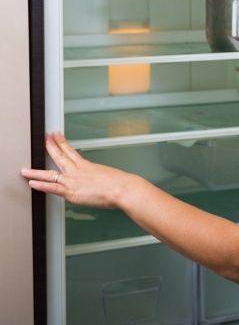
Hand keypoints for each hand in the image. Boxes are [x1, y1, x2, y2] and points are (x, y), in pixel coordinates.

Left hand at [21, 133, 136, 207]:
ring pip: (50, 174)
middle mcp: (78, 171)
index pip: (71, 151)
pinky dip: (41, 186)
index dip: (62, 143)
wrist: (122, 188)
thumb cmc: (121, 184)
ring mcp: (73, 180)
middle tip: (43, 139)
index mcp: (87, 166)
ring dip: (36, 171)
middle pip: (60, 156)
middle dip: (50, 147)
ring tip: (25, 169)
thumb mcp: (110, 175)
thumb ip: (101, 177)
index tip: (56, 136)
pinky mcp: (71, 192)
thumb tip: (102, 181)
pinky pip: (52, 188)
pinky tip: (32, 183)